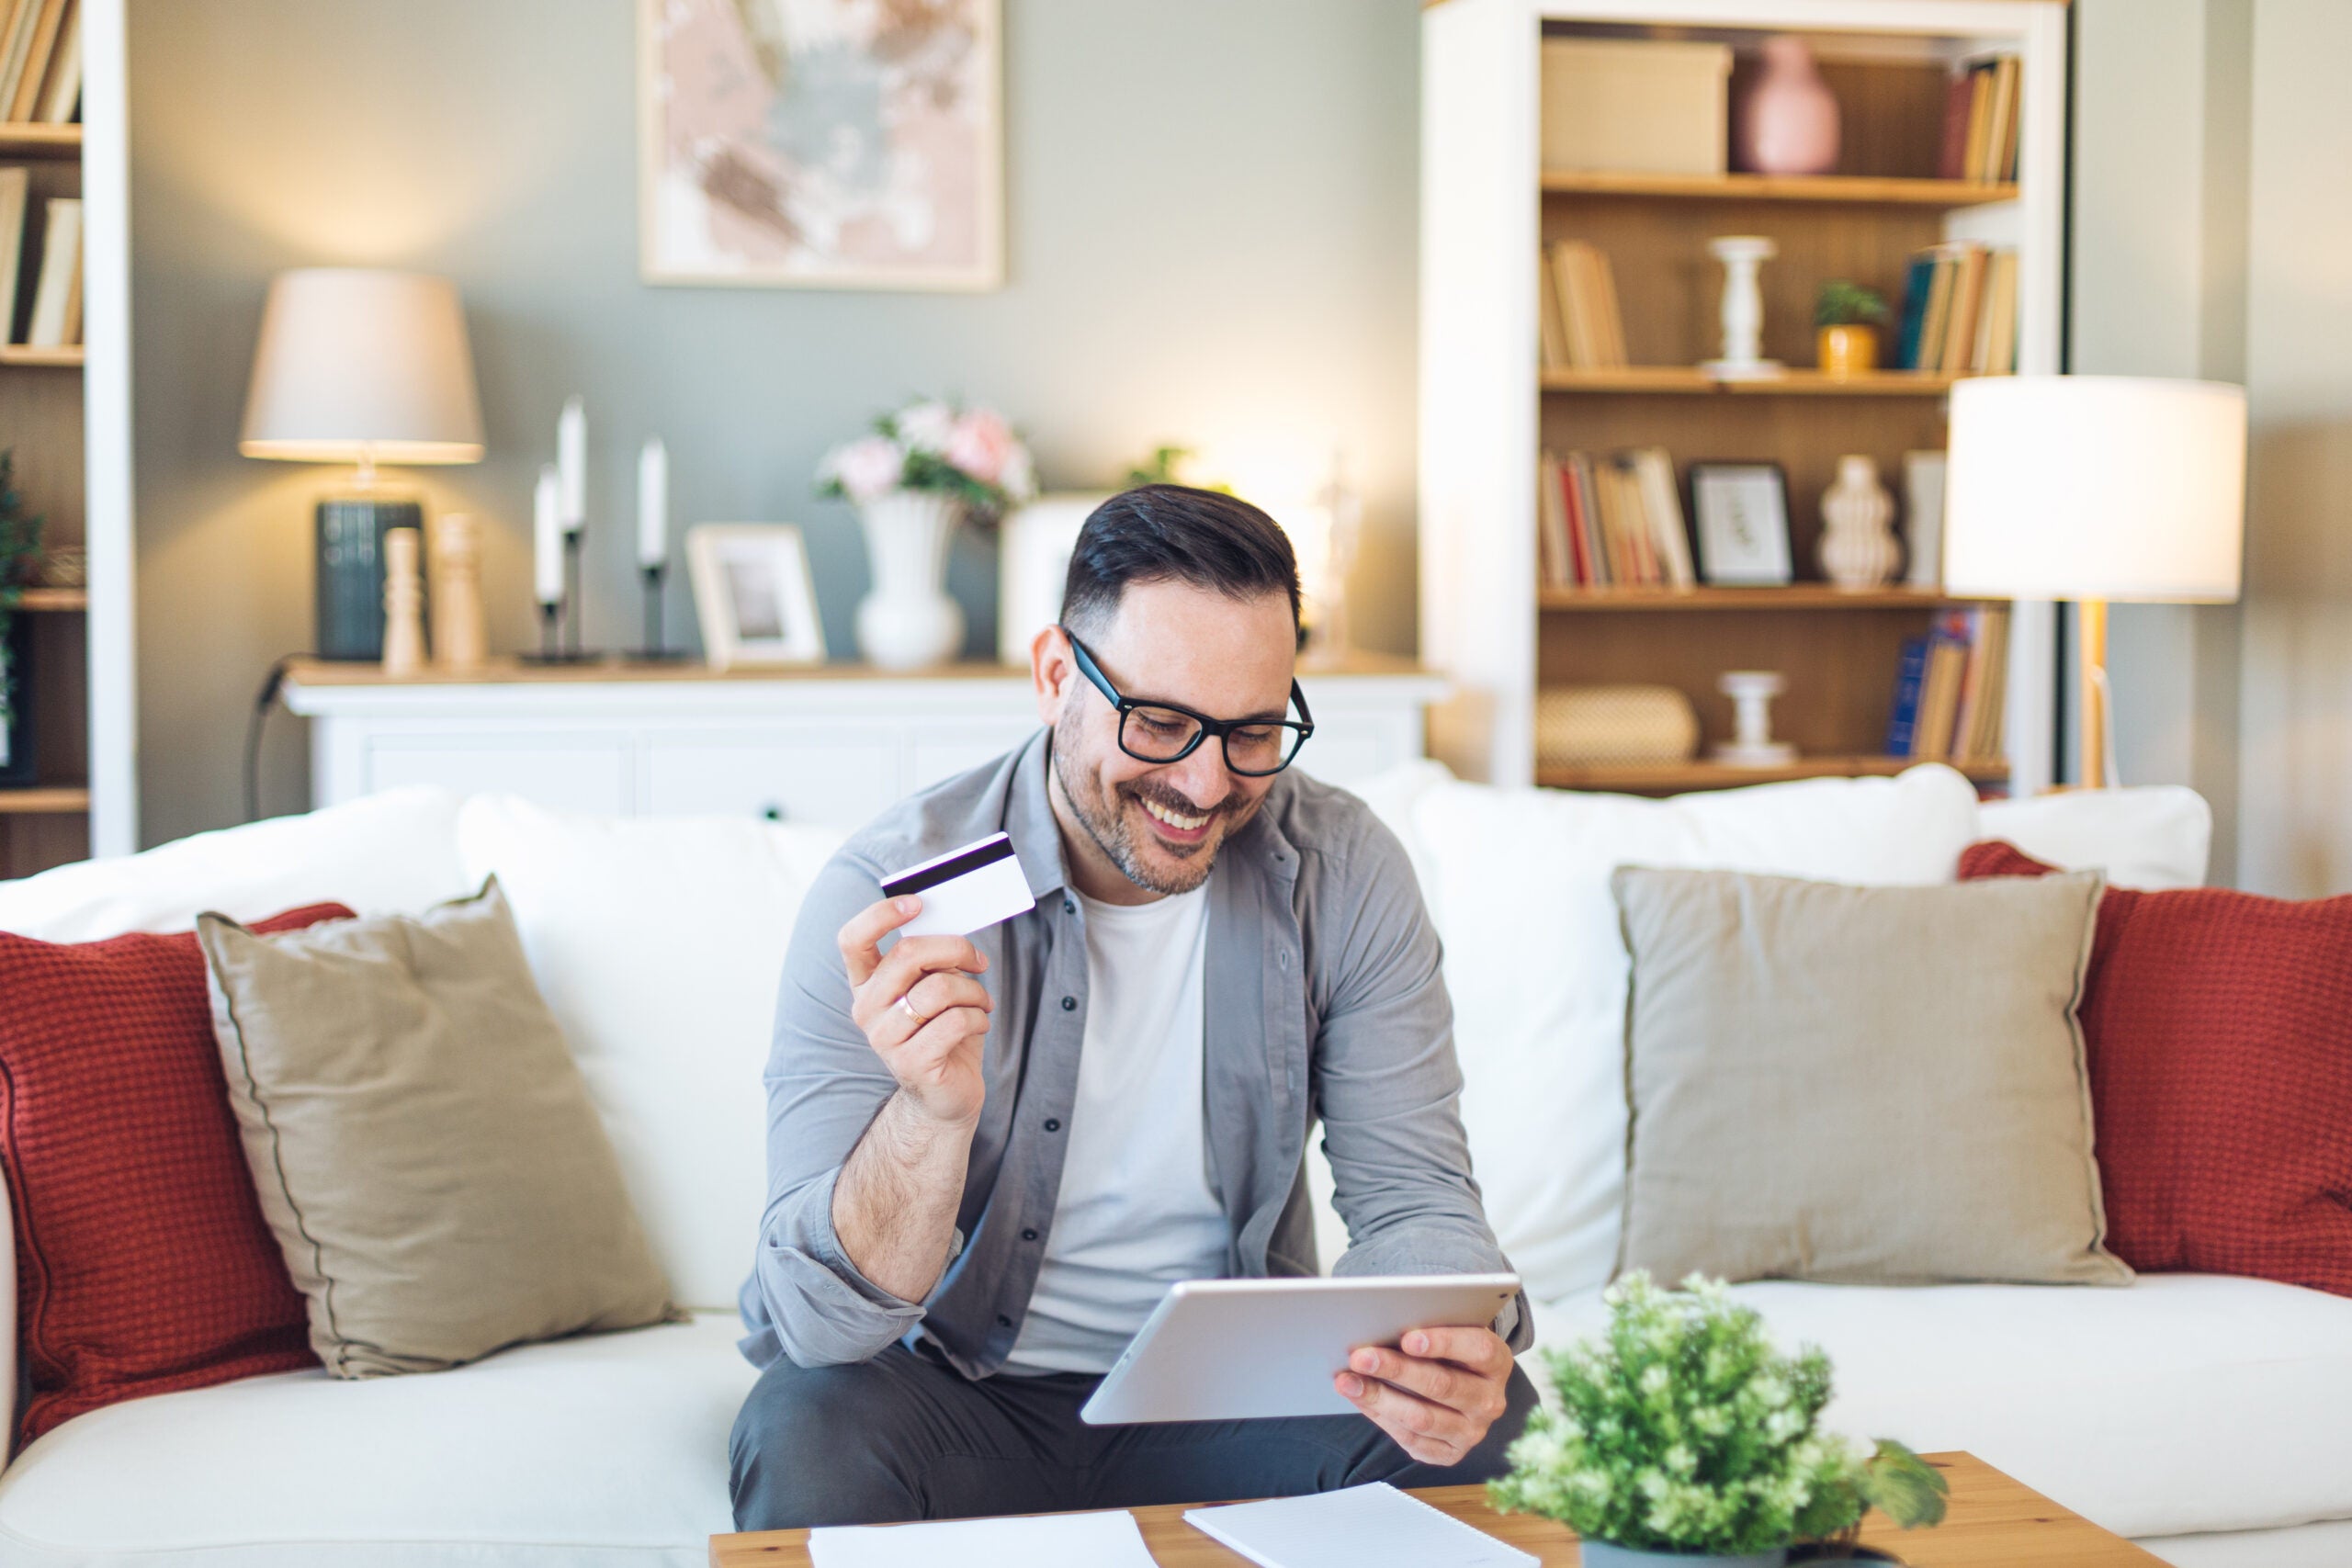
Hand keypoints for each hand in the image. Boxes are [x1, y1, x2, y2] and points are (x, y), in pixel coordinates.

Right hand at [838, 896, 993, 1128]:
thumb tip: (953, 928)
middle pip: (907, 954)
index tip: (917, 903)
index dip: (881, 914)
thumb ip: (933, 960)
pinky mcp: (910, 1062)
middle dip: (955, 948)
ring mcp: (884, 1039)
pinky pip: (956, 1020)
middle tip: (979, 960)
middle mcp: (866, 1009)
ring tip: (981, 1002)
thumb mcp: (935, 987)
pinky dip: (979, 1017)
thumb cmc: (943, 1031)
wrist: (947, 1094)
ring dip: (974, 990)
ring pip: (939, 988)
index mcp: (866, 984)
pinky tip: (980, 1024)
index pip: (852, 939)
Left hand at [1335, 1325, 1514, 1467]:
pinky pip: (1412, 1439)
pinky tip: (1359, 1399)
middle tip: (1361, 1357)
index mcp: (1497, 1362)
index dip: (1443, 1343)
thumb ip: (1429, 1329)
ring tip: (1348, 1381)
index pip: (1477, 1350)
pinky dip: (1380, 1417)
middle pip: (1442, 1385)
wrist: (1463, 1386)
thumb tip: (1382, 1324)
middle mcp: (1490, 1401)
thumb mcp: (1451, 1332)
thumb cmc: (1449, 1350)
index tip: (1407, 1338)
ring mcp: (1472, 1432)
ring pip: (1422, 1417)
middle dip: (1396, 1369)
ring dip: (1379, 1398)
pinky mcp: (1450, 1453)